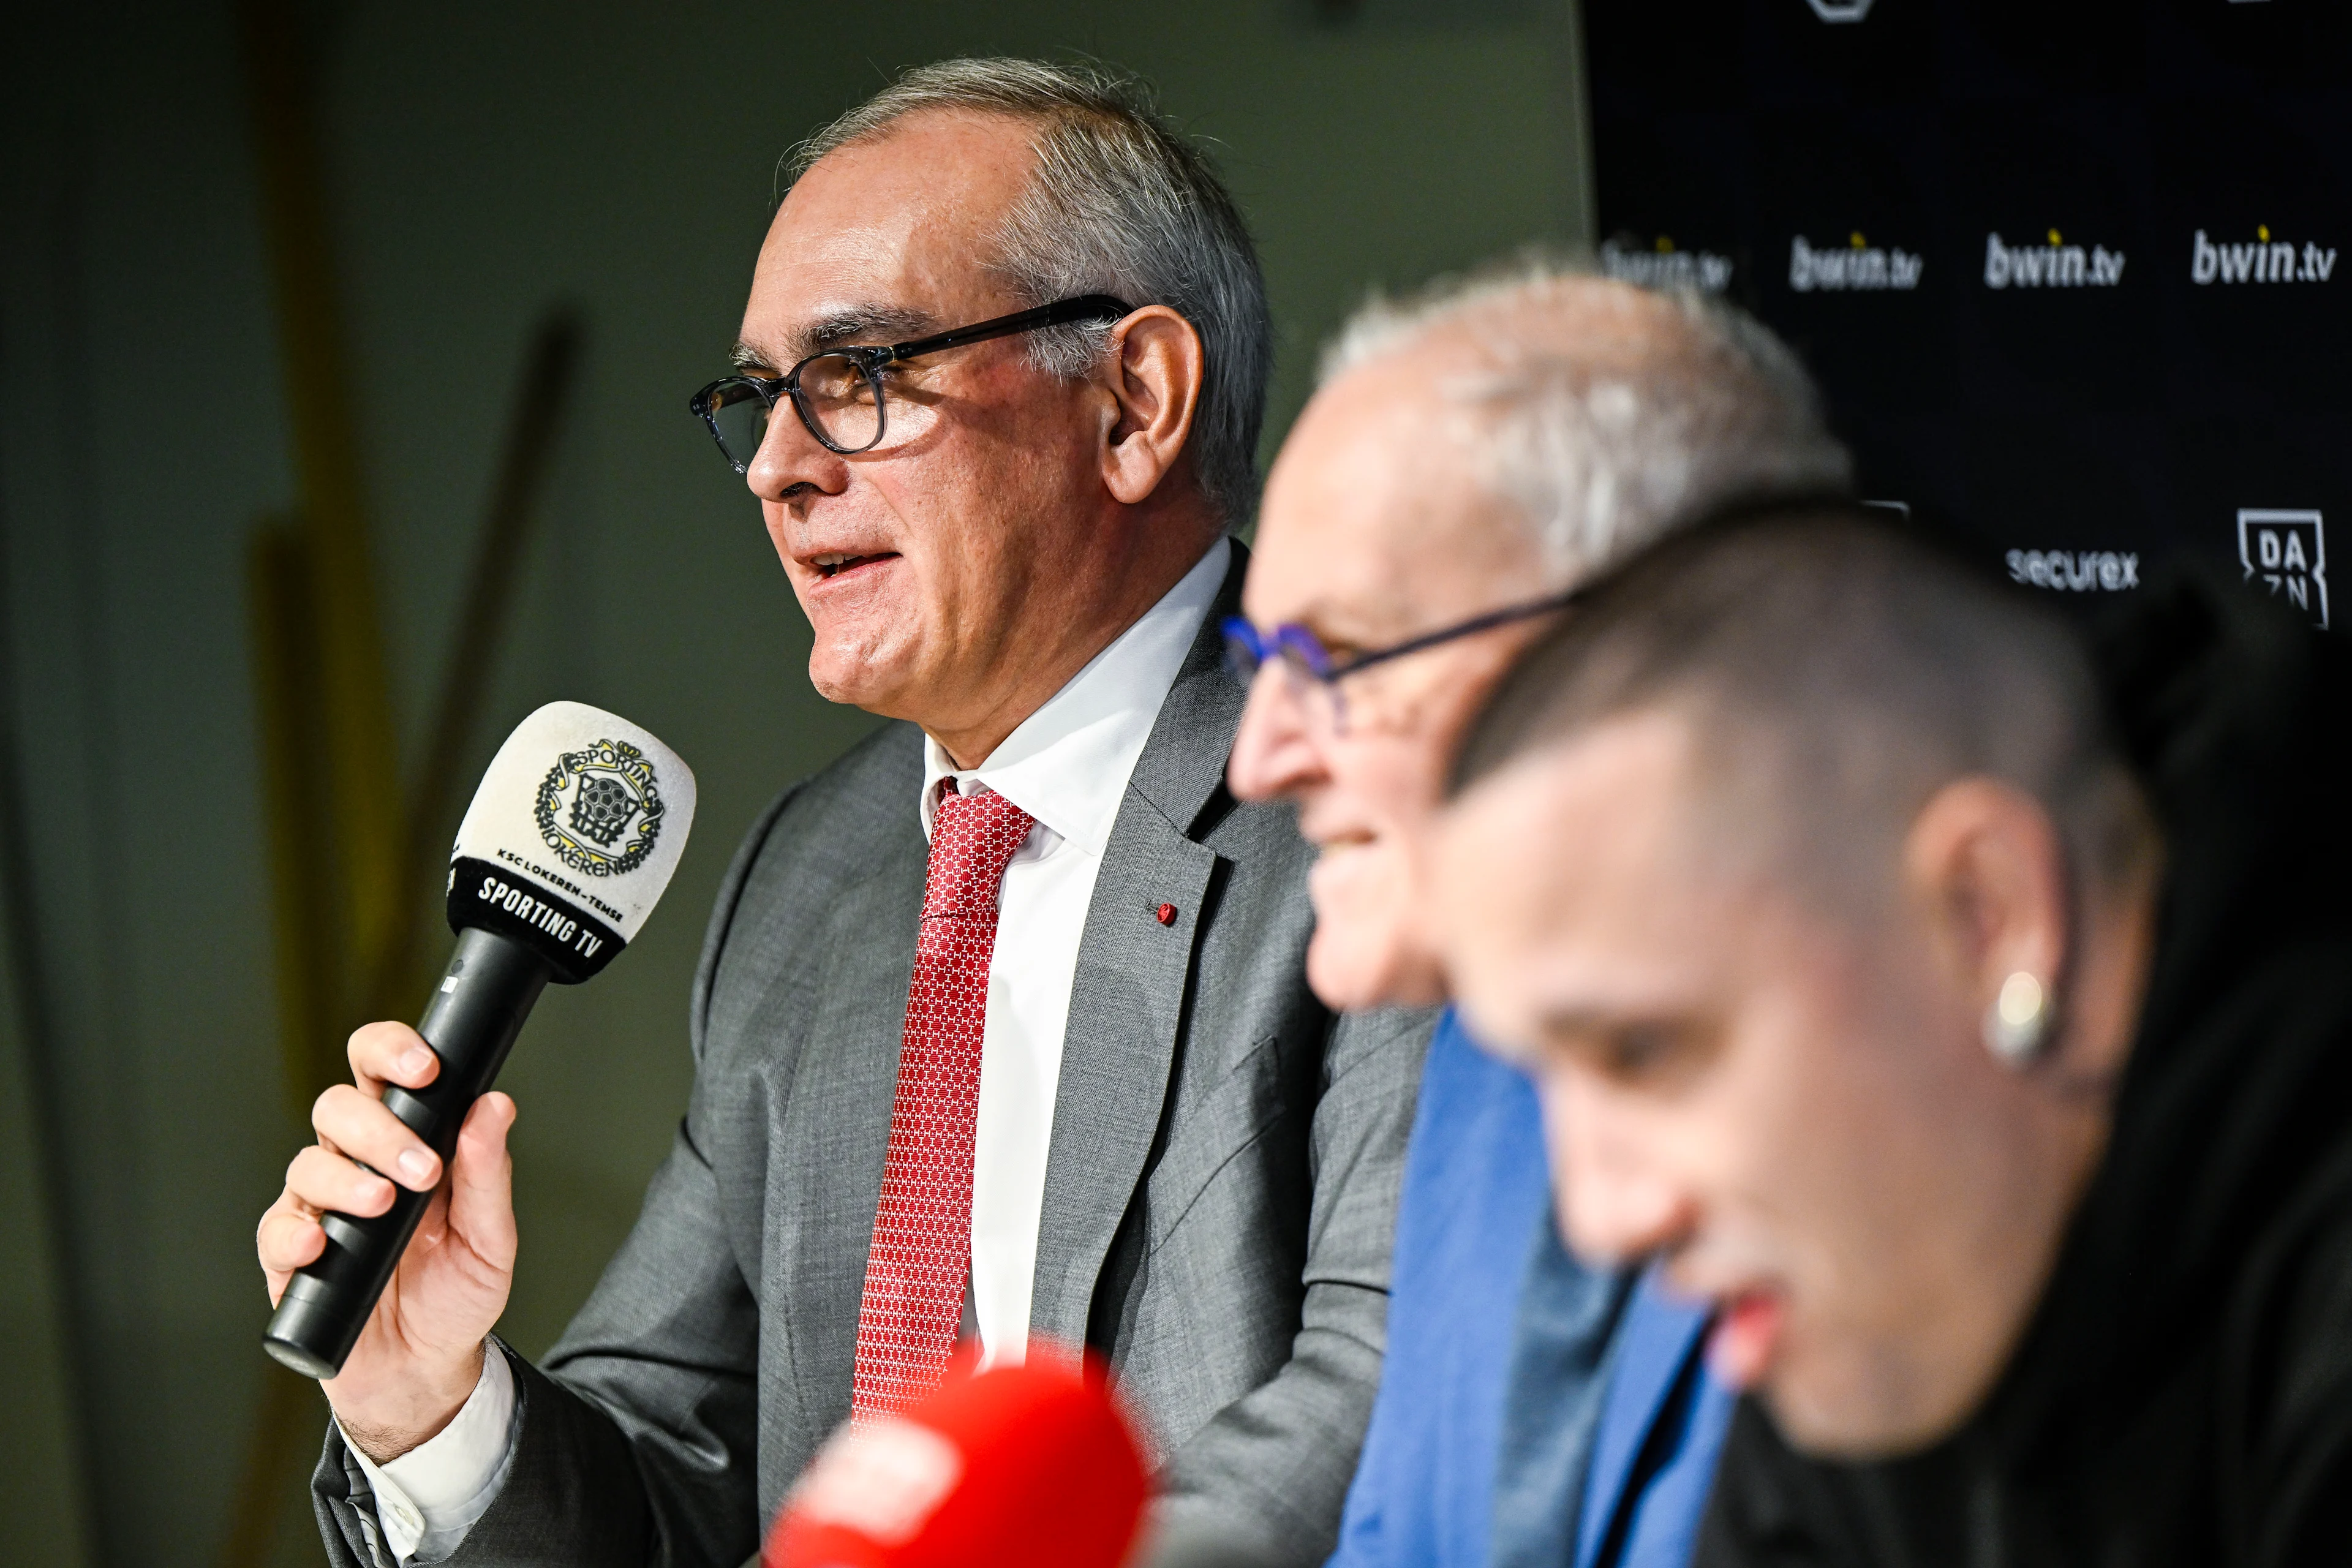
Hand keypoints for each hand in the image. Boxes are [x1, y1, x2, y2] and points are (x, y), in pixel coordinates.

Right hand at [256, 1021, 518, 1459]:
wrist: (425, 1369)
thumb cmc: (456, 1295)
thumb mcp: (490, 1238)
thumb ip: (489, 1173)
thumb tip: (495, 1106)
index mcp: (406, 1142)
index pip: (384, 1073)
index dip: (393, 1053)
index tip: (426, 1070)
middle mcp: (356, 1165)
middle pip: (339, 1107)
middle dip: (379, 1127)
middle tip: (422, 1168)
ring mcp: (319, 1208)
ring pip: (309, 1162)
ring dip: (347, 1178)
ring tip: (384, 1205)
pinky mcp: (290, 1257)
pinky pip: (277, 1230)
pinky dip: (296, 1233)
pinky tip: (323, 1247)